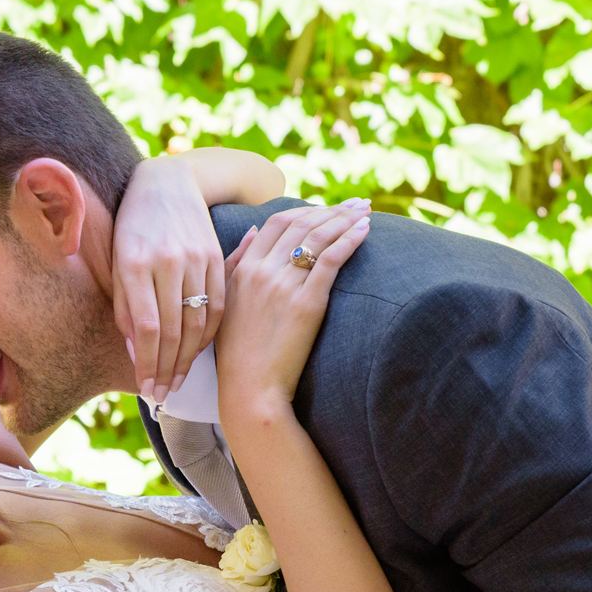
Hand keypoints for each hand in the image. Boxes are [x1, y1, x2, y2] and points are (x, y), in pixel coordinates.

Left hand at [113, 154, 227, 404]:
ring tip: (176, 382)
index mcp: (135, 265)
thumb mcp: (118, 263)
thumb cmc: (133, 227)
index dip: (147, 364)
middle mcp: (167, 263)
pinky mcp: (215, 258)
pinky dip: (208, 335)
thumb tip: (135, 354)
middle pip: (172, 331)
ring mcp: (195, 260)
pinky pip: (217, 306)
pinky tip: (196, 353)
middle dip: (166, 370)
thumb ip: (125, 308)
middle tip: (161, 395)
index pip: (145, 329)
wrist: (167, 182)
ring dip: (187, 359)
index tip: (145, 389)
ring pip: (197, 322)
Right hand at [213, 199, 369, 414]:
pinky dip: (349, 240)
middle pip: (301, 225)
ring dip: (345, 219)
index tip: (324, 208)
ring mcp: (284, 286)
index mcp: (243, 270)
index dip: (304, 210)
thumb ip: (235, 263)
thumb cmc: (238, 354)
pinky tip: (365, 230)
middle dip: (331, 209)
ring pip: (319, 237)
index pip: (277, 223)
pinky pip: (331, 260)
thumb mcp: (226, 302)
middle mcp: (262, 271)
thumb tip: (253, 230)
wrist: (250, 388)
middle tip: (354, 202)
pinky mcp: (307, 303)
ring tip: (365, 210)